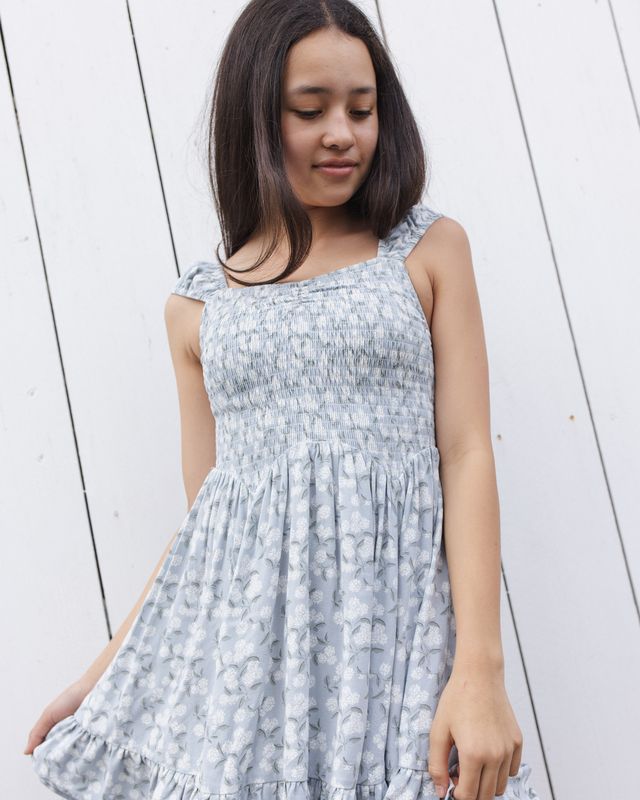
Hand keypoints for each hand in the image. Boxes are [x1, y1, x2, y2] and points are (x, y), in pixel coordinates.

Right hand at [23, 678, 92, 755]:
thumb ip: (37, 733)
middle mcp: (65, 735)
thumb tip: (26, 752)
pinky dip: (80, 751)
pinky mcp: (89, 737)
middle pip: (57, 753)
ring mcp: (77, 736)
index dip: (42, 756)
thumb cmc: (69, 699)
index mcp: (54, 730)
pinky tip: (78, 754)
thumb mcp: (48, 715)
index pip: (45, 750)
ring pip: (69, 753)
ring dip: (68, 755)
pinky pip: (82, 748)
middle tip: (56, 762)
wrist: (92, 689)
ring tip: (67, 758)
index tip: (42, 763)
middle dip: (55, 758)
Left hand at [427, 669, 522, 799]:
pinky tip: (487, 755)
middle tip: (458, 773)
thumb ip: (437, 765)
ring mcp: (509, 749)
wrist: (479, 676)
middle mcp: (495, 755)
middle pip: (486, 795)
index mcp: (473, 754)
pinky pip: (512, 770)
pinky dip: (500, 771)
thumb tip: (441, 792)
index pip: (469, 796)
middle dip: (471, 791)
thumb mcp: (438, 731)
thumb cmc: (456, 700)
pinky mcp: (517, 741)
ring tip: (471, 764)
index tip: (451, 784)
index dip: (457, 795)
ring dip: (486, 783)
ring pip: (501, 786)